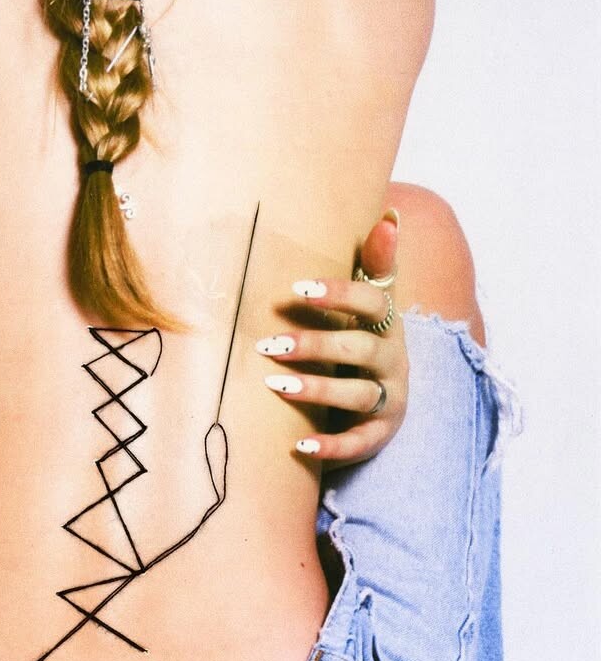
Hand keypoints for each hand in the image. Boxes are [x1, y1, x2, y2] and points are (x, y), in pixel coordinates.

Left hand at [256, 209, 404, 466]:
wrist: (384, 392)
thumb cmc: (361, 332)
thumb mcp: (369, 299)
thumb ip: (374, 260)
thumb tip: (390, 214)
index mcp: (387, 320)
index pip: (371, 302)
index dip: (338, 293)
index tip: (297, 288)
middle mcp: (393, 358)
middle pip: (357, 348)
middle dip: (313, 345)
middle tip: (267, 343)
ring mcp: (390, 398)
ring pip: (357, 394)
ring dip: (316, 389)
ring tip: (274, 384)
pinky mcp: (380, 434)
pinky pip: (359, 442)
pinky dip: (332, 446)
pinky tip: (299, 445)